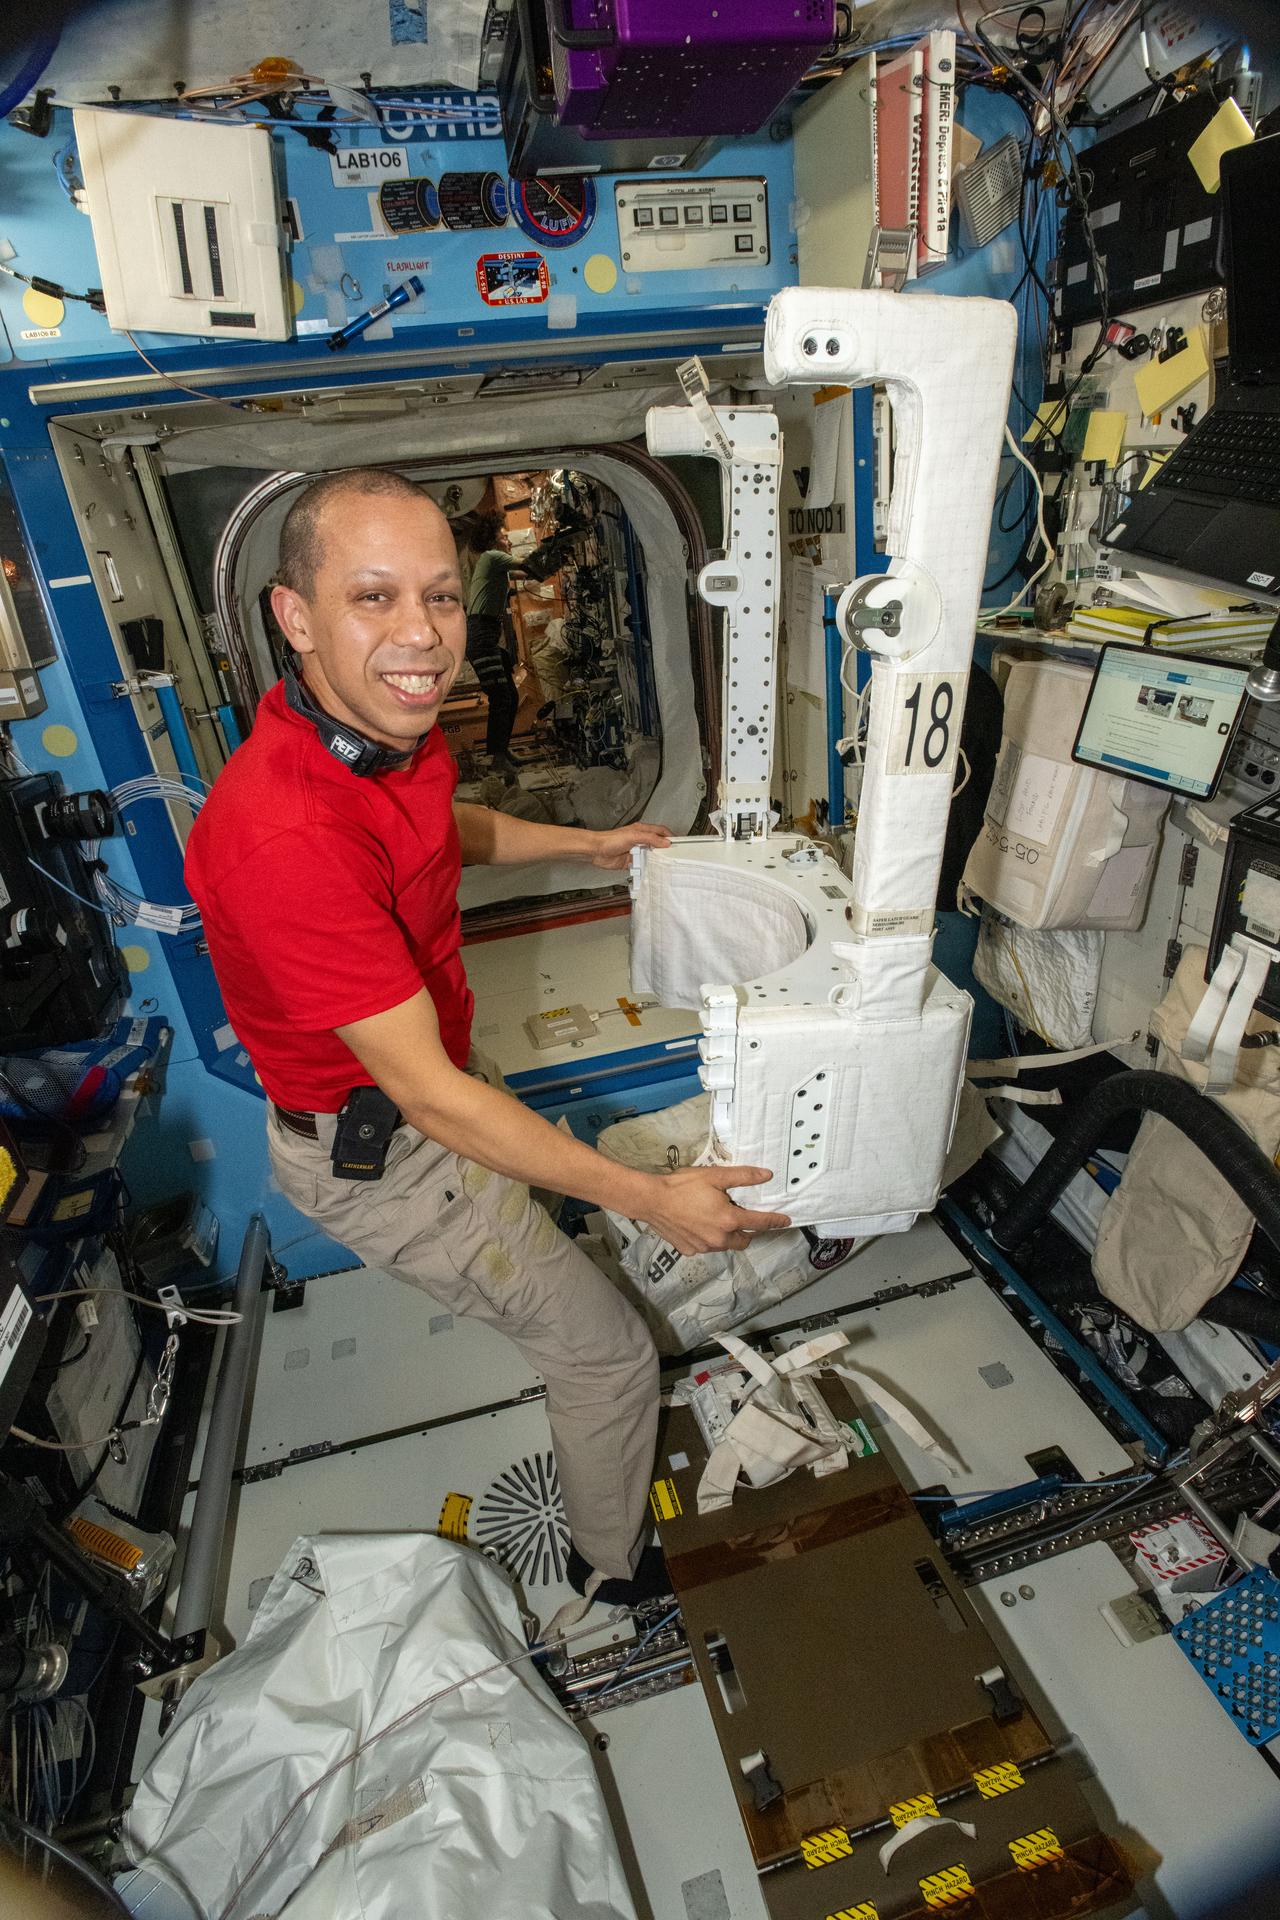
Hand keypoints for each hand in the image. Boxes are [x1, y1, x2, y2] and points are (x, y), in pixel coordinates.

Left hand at [587, 822, 672, 870]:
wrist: (596, 851)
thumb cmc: (610, 840)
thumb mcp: (634, 836)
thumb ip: (650, 838)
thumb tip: (665, 842)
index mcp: (642, 830)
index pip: (660, 831)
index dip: (670, 836)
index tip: (678, 843)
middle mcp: (640, 840)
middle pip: (657, 845)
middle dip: (665, 850)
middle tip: (673, 856)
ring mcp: (636, 852)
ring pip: (651, 856)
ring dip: (655, 860)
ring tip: (662, 864)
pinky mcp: (631, 862)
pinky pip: (643, 866)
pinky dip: (647, 868)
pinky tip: (649, 870)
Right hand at [636, 1166, 790, 1255]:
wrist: (651, 1200)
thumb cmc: (683, 1185)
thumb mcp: (715, 1176)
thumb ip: (743, 1176)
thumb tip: (767, 1175)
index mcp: (729, 1220)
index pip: (760, 1223)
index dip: (775, 1221)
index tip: (786, 1221)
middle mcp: (720, 1238)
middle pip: (744, 1240)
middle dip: (748, 1231)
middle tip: (741, 1216)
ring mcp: (704, 1247)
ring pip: (725, 1245)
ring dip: (727, 1235)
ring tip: (716, 1218)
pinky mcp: (690, 1250)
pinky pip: (706, 1247)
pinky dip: (708, 1238)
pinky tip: (698, 1224)